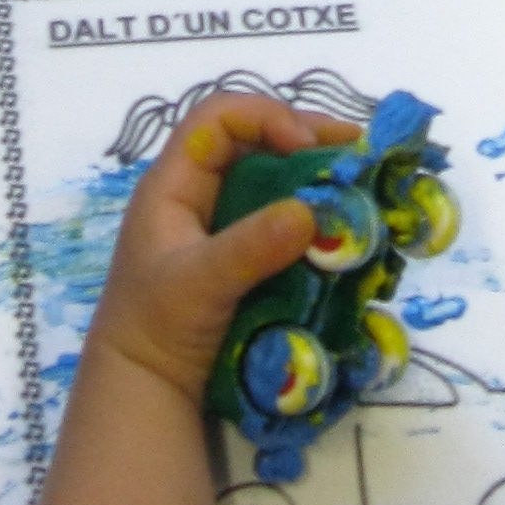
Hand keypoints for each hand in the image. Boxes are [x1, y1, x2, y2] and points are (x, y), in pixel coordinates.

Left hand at [86, 91, 353, 405]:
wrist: (145, 387)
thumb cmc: (156, 327)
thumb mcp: (198, 284)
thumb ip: (251, 247)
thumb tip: (310, 211)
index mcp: (174, 183)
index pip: (218, 118)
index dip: (265, 118)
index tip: (308, 148)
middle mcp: (198, 191)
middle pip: (253, 138)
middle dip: (305, 137)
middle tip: (356, 150)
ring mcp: (220, 221)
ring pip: (270, 175)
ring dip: (313, 173)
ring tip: (359, 178)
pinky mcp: (240, 251)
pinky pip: (279, 214)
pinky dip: (311, 211)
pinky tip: (342, 221)